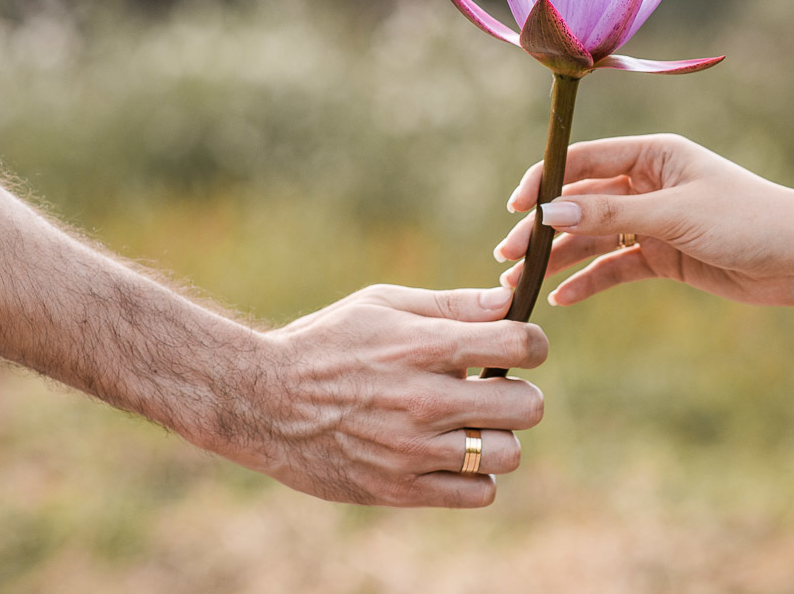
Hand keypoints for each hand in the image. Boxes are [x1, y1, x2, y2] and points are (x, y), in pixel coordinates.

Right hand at [220, 284, 546, 507]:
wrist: (261, 401)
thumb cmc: (326, 342)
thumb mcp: (383, 304)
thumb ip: (450, 305)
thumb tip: (507, 300)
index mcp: (425, 347)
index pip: (520, 344)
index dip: (531, 343)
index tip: (519, 347)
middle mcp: (426, 400)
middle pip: (527, 406)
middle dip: (521, 394)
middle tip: (496, 391)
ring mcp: (414, 449)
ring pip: (507, 454)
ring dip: (500, 438)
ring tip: (473, 426)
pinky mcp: (400, 489)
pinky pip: (478, 493)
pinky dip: (477, 476)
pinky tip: (454, 455)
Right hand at [495, 134, 793, 306]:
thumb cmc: (747, 220)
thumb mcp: (675, 215)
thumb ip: (612, 214)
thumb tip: (550, 211)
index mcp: (653, 155)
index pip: (584, 160)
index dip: (544, 180)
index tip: (515, 208)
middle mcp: (648, 184)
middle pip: (581, 202)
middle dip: (543, 227)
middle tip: (507, 255)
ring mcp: (654, 221)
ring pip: (593, 237)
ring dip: (560, 257)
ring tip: (521, 281)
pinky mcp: (663, 256)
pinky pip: (615, 266)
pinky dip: (590, 280)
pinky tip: (562, 298)